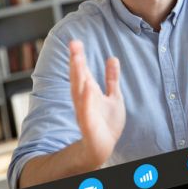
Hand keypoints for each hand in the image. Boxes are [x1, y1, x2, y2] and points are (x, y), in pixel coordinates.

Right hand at [69, 39, 124, 166]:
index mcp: (89, 92)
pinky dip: (86, 99)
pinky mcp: (88, 124)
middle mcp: (84, 99)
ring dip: (78, 76)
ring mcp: (85, 111)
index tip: (76, 42)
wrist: (103, 146)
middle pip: (78, 77)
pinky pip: (86, 111)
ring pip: (79, 91)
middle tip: (74, 44)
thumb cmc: (107, 123)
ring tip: (78, 60)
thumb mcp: (114, 96)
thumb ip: (112, 79)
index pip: (83, 71)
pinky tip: (87, 87)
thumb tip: (112, 58)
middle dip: (76, 61)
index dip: (79, 57)